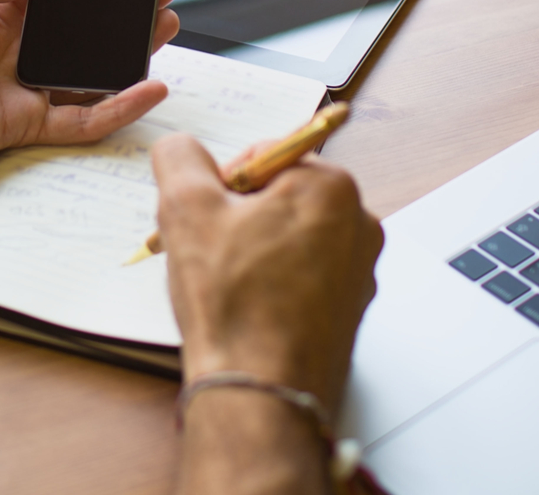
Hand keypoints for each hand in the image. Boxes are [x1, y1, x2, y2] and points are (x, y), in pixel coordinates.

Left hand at [0, 0, 180, 190]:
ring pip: (92, 73)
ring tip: (166, 25)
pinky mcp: (24, 124)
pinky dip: (120, 107)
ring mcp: (23, 89)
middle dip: (122, 13)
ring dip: (132, 53)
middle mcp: (15, 51)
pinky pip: (83, 120)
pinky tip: (152, 87)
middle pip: (83, 33)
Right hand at [152, 134, 381, 415]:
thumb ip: (180, 158)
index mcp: (329, 187)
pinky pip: (304, 277)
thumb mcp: (186, 210)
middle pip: (280, 196)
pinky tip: (247, 307)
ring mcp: (358, 270)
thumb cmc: (235, 306)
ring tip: (226, 283)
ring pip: (290, 238)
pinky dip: (273, 284)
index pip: (263, 155)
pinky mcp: (349, 309)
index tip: (204, 217)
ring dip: (254, 250)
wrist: (260, 390)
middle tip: (209, 251)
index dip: (221, 184)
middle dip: (239, 217)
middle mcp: (357, 224)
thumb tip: (180, 147)